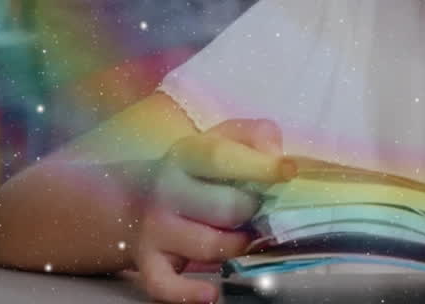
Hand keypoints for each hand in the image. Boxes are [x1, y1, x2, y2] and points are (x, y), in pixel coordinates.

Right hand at [133, 119, 295, 303]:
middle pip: (225, 208)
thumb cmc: (197, 168)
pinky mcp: (148, 262)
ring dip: (238, 246)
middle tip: (259, 210)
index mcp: (187, 154)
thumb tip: (278, 158)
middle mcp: (166, 190)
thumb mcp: (223, 139)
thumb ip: (257, 136)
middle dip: (253, 212)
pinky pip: (164, 285)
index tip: (289, 171)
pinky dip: (188, 294)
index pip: (221, 157)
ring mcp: (154, 228)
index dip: (259, 165)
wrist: (136, 195)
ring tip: (244, 237)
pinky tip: (211, 294)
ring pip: (209, 247)